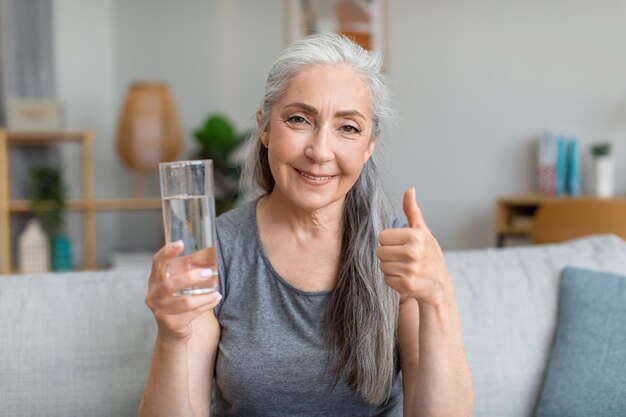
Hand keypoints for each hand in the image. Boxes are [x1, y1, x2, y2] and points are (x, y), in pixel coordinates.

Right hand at [145, 241, 221, 343]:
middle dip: (191, 278)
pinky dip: (206, 305)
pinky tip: (215, 299)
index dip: (167, 252)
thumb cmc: (176, 301)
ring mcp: (160, 311)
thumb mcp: (179, 284)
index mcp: (154, 281)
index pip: (157, 263)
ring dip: (204, 296)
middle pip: (170, 285)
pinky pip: (192, 313)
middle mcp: (154, 295)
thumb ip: (189, 269)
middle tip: (209, 272)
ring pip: (184, 302)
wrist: (172, 331)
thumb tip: (210, 253)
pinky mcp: (171, 324)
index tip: (180, 243)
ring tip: (217, 291)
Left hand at [376, 187, 450, 304]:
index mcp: (415, 236)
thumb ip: (412, 211)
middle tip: (402, 257)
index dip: (390, 241)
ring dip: (390, 267)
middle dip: (388, 254)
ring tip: (404, 267)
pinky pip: (386, 279)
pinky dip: (393, 280)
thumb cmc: (429, 254)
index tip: (401, 245)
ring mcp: (410, 270)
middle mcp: (413, 252)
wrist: (440, 284)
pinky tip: (405, 277)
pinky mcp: (407, 285)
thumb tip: (409, 189)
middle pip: (379, 251)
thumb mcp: (422, 231)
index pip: (382, 236)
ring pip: (382, 265)